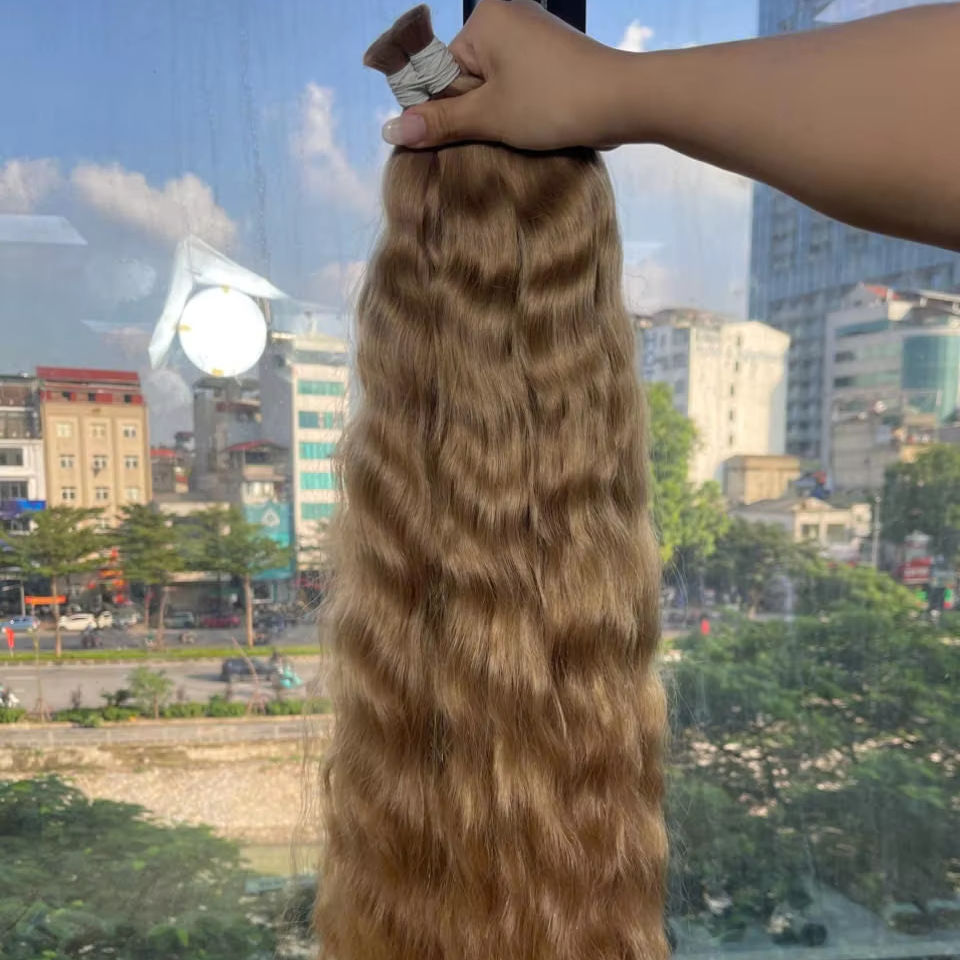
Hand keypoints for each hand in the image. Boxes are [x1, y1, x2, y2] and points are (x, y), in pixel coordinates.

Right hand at [381, 0, 630, 150]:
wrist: (625, 100)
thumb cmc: (555, 102)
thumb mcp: (490, 116)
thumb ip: (439, 123)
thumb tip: (389, 132)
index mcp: (484, 17)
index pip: (442, 71)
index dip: (451, 108)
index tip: (472, 129)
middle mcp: (506, 13)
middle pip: (467, 77)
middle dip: (480, 111)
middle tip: (504, 131)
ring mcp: (532, 31)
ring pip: (494, 84)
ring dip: (502, 114)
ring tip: (526, 126)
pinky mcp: (551, 51)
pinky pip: (519, 81)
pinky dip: (523, 106)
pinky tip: (539, 121)